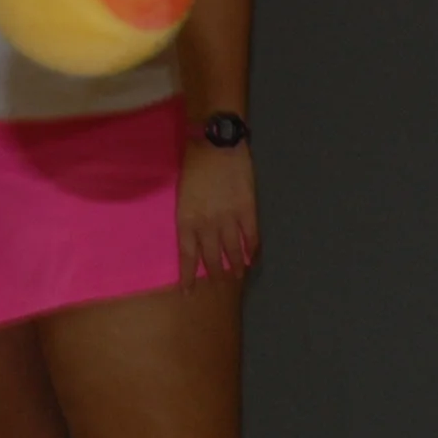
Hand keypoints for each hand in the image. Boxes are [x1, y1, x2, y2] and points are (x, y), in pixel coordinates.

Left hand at [178, 141, 258, 285]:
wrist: (215, 145)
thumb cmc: (194, 165)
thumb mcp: (183, 194)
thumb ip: (191, 217)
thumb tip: (199, 236)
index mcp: (187, 218)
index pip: (187, 255)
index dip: (189, 275)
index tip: (189, 291)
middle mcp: (207, 224)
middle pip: (212, 257)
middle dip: (216, 274)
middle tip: (221, 284)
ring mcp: (229, 219)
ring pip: (233, 251)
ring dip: (236, 266)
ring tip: (239, 275)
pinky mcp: (247, 211)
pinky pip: (251, 237)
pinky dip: (252, 250)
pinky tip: (253, 257)